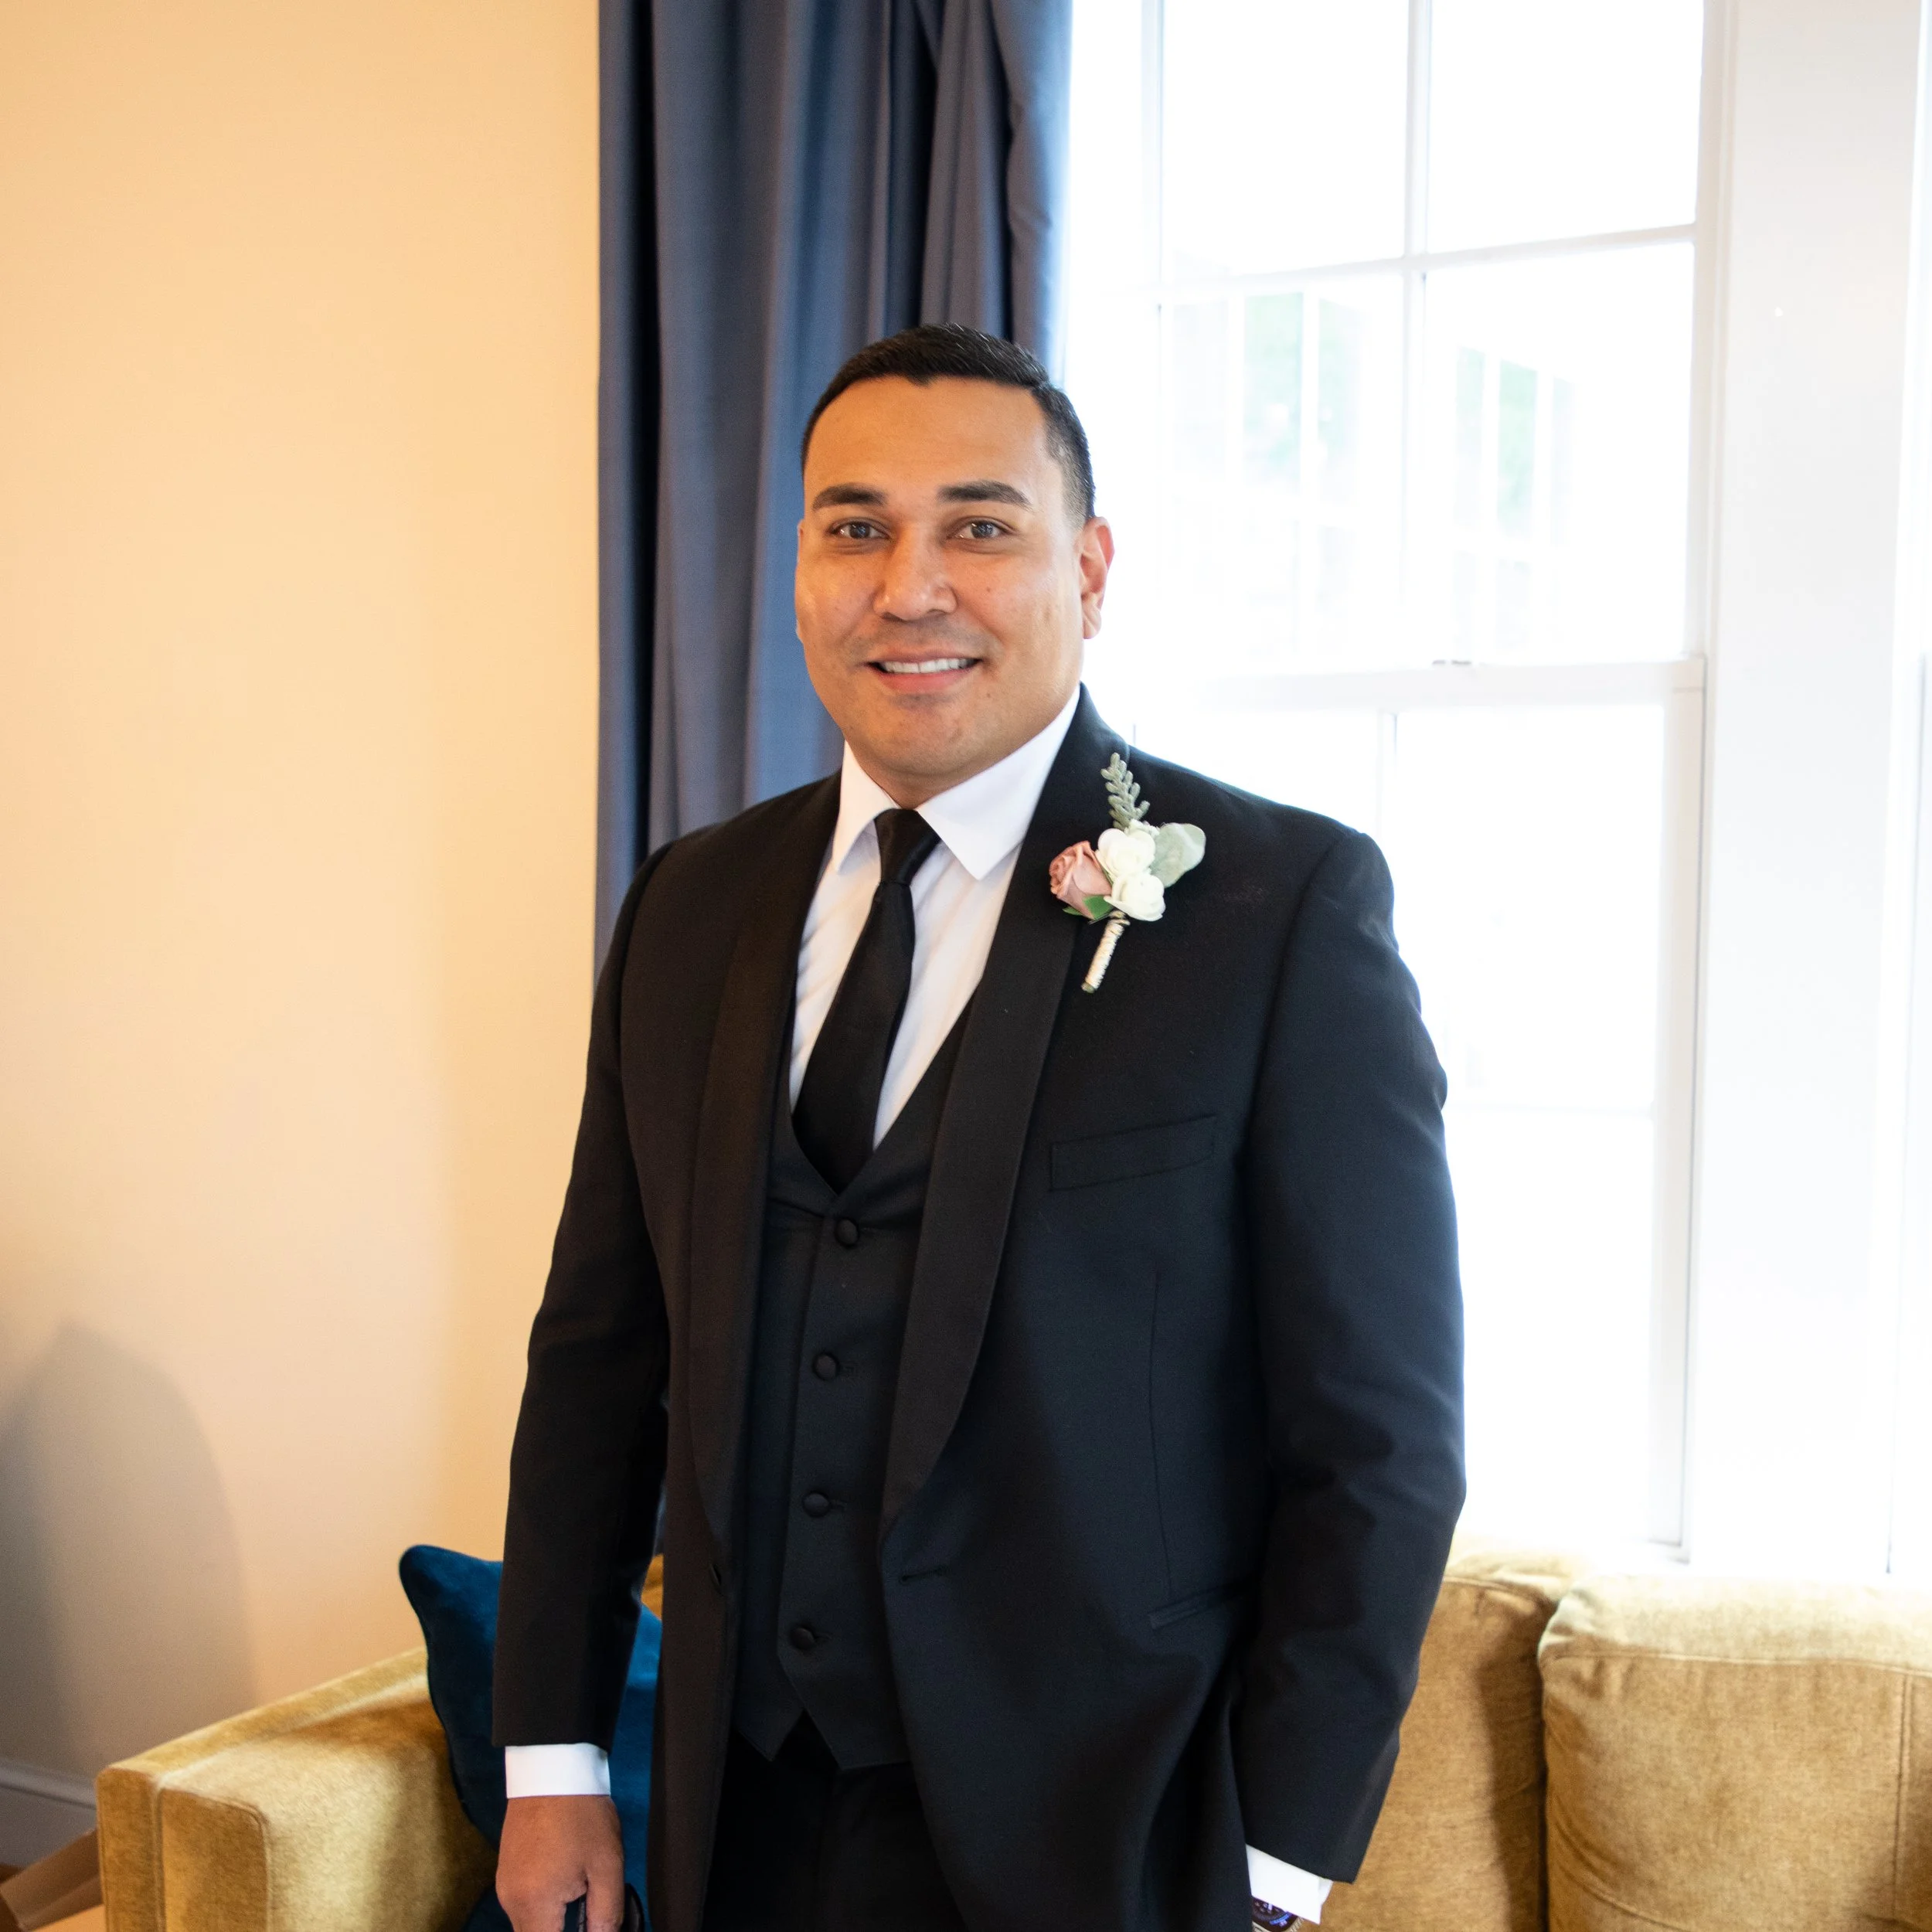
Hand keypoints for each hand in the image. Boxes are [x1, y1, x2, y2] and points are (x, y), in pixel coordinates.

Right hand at [496, 1794, 625, 1931]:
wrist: (552, 1768)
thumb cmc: (582, 1815)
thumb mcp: (607, 1865)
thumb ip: (606, 1914)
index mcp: (533, 1905)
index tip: (587, 1926)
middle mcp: (510, 1901)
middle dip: (561, 1929)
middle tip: (587, 1909)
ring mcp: (504, 1885)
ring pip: (528, 1923)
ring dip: (552, 1921)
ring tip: (580, 1891)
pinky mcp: (505, 1871)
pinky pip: (523, 1904)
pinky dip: (543, 1905)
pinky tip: (566, 1880)